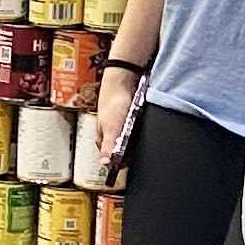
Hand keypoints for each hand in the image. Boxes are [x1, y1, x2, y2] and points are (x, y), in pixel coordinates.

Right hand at [92, 60, 142, 176]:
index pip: (111, 157)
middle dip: (129, 150)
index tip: (131, 161)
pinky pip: (134, 129)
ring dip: (135, 140)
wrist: (123, 79)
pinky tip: (142, 126)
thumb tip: (105, 164)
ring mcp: (118, 124)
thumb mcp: (112, 129)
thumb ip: (109, 147)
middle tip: (137, 146)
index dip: (121, 161)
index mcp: (102, 138)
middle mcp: (109, 132)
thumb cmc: (114, 103)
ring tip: (141, 135)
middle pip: (120, 149)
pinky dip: (138, 130)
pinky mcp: (127, 117)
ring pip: (128, 140)